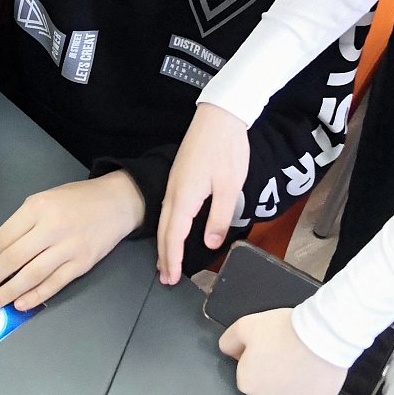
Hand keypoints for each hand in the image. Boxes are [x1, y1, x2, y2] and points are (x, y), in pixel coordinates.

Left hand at [0, 172, 144, 312]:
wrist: (117, 202)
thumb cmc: (77, 200)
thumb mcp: (44, 200)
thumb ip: (20, 224)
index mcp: (37, 207)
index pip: (3, 237)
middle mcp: (52, 227)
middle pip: (14, 258)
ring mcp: (69, 247)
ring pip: (33, 274)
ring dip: (9, 291)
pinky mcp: (83, 263)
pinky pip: (55, 283)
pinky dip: (36, 296)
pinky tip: (21, 304)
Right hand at [157, 104, 249, 284]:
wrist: (220, 115)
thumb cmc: (227, 148)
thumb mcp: (229, 186)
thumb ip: (219, 217)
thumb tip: (210, 243)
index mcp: (185, 196)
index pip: (174, 236)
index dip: (173, 259)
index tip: (171, 278)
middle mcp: (174, 191)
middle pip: (164, 231)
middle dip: (164, 256)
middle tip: (165, 278)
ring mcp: (174, 183)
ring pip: (164, 220)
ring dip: (164, 243)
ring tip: (165, 262)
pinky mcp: (179, 176)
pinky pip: (168, 208)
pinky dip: (168, 227)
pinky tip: (173, 231)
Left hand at [218, 306, 345, 394]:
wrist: (322, 336)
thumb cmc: (285, 330)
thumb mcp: (246, 325)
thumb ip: (230, 341)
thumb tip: (229, 352)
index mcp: (246, 383)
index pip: (250, 374)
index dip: (261, 360)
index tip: (274, 349)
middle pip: (268, 390)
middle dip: (276, 377)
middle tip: (289, 356)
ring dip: (294, 388)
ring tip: (305, 365)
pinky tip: (317, 379)